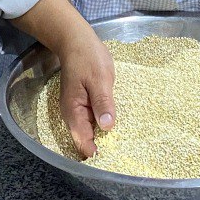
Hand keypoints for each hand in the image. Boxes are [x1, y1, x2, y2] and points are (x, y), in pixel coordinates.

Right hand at [10, 0, 116, 158]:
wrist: (76, 40)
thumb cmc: (87, 57)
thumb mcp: (99, 78)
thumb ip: (102, 102)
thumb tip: (108, 126)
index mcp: (74, 112)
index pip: (83, 143)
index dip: (98, 154)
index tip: (117, 159)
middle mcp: (73, 115)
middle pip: (86, 142)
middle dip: (104, 149)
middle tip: (127, 153)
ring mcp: (78, 110)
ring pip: (91, 132)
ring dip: (105, 137)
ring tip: (127, 144)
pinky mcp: (85, 104)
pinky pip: (94, 121)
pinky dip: (104, 125)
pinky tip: (119, 125)